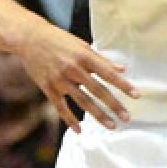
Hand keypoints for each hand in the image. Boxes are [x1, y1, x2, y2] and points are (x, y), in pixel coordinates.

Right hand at [14, 20, 138, 132]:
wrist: (30, 38)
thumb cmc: (59, 40)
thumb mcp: (81, 45)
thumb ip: (101, 59)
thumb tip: (122, 69)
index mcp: (84, 56)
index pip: (108, 73)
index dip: (123, 85)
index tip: (136, 95)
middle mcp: (73, 68)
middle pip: (97, 90)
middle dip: (113, 105)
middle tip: (127, 117)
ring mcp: (59, 79)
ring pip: (82, 101)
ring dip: (98, 115)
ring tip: (111, 126)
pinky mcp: (48, 87)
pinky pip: (61, 107)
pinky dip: (70, 119)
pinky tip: (79, 130)